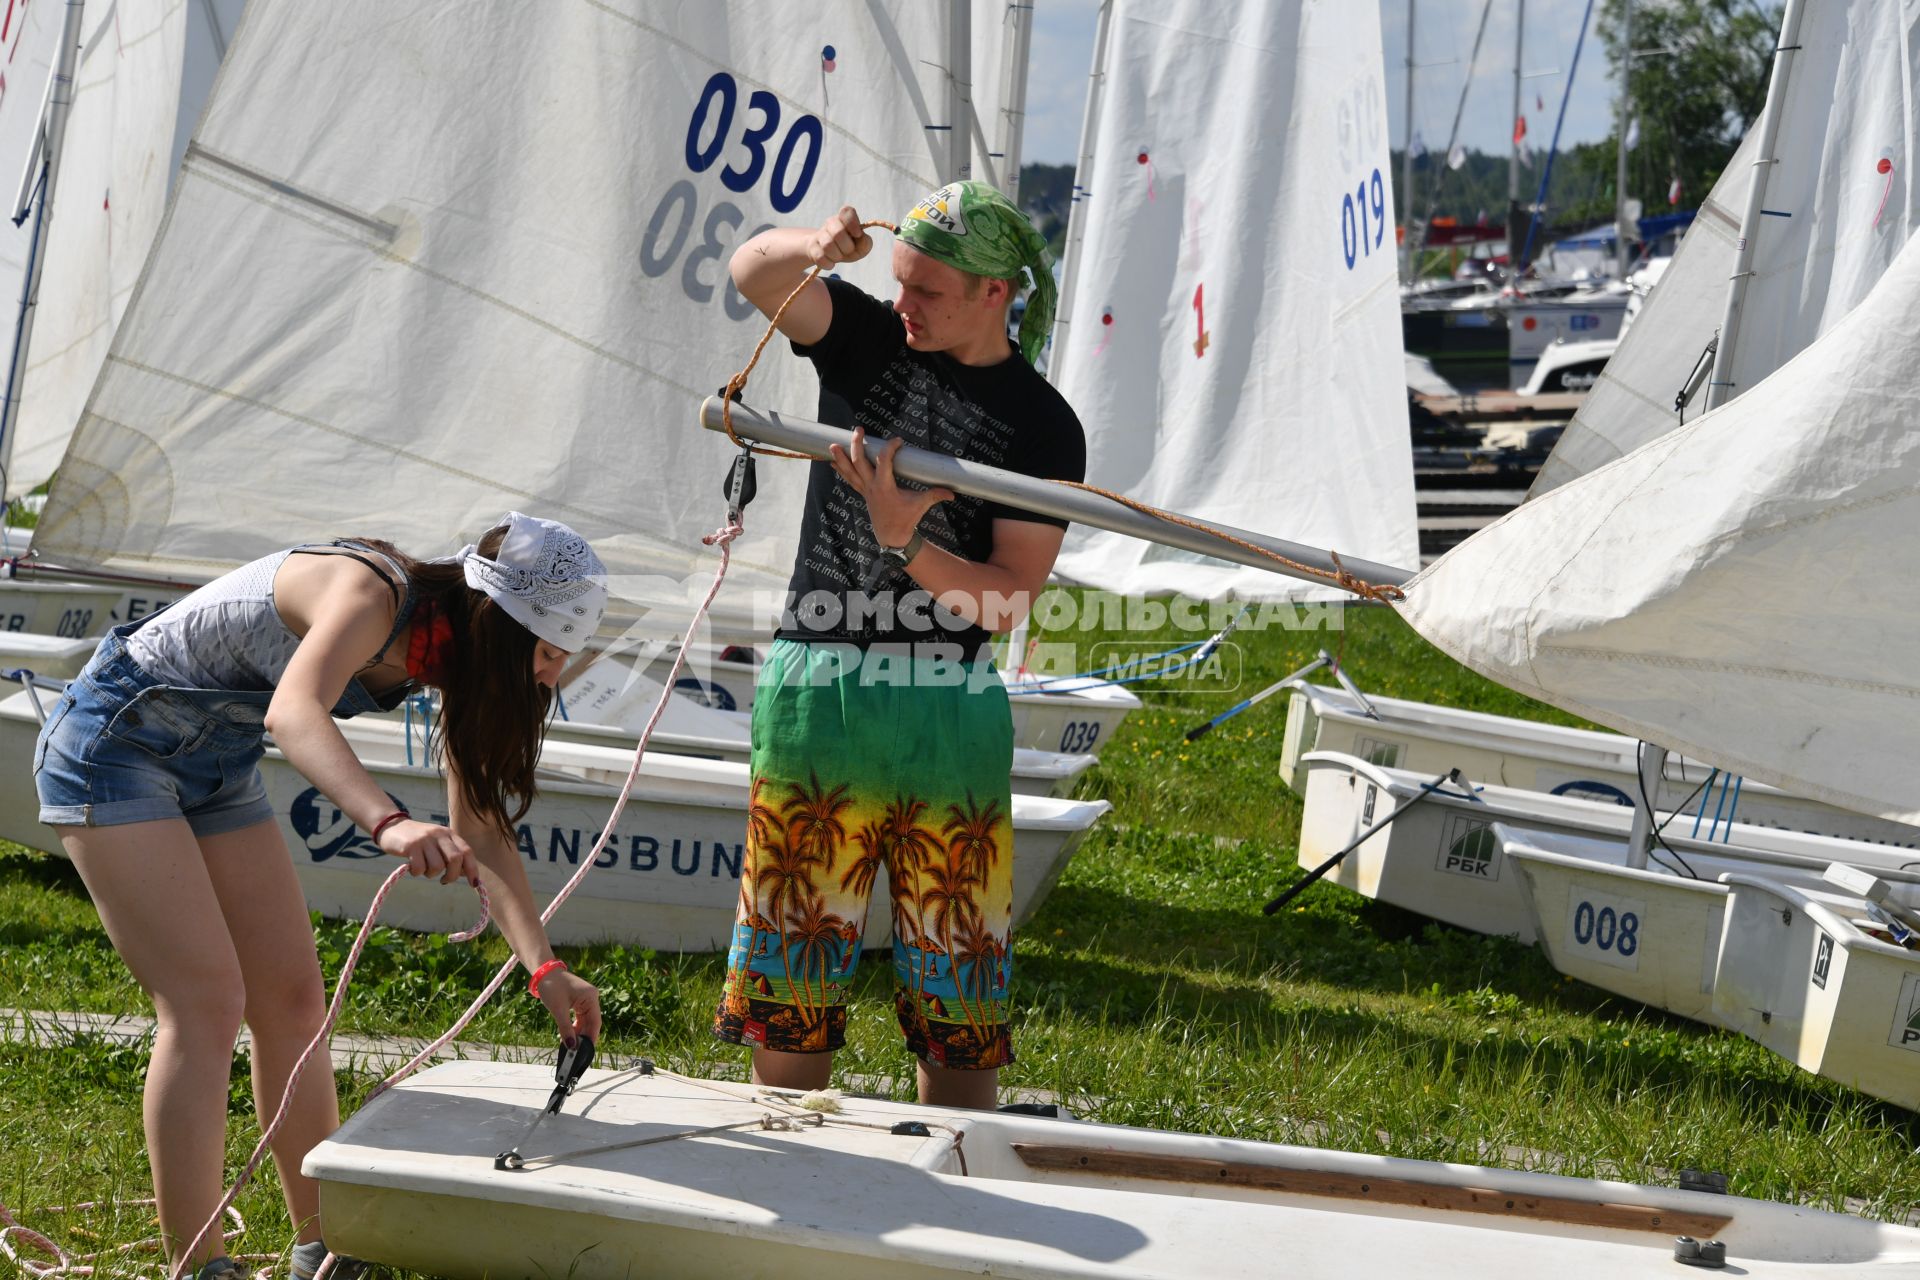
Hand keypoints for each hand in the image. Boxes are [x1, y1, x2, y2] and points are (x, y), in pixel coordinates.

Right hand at [376, 818, 477, 885]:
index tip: (473, 884)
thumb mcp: (438, 844)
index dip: (472, 869)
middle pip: (455, 859)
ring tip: (424, 869)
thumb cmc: (419, 841)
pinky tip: (412, 868)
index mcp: (450, 834)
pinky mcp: (411, 846)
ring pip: (437, 866)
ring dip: (431, 874)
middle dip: (452, 875)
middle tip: (444, 881)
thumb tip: (466, 874)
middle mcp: (440, 834)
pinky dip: (417, 873)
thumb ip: (451, 856)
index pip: (467, 852)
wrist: (392, 827)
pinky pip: (419, 868)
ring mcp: (425, 839)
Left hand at [534, 969, 602, 1044]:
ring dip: (578, 1032)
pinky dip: (575, 1026)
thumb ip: (566, 1028)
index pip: (595, 1022)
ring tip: (570, 1045)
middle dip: (583, 1037)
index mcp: (591, 997)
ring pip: (586, 1021)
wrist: (544, 973)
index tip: (584, 1052)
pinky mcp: (580, 1001)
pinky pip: (581, 1017)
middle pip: (592, 1022)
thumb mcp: (558, 1009)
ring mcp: (586, 999)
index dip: (591, 1038)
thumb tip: (571, 1046)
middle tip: (575, 1051)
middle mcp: (592, 998)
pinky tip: (568, 1035)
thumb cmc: (551, 986)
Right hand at [808, 206, 871, 268]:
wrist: (827, 255)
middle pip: (838, 232)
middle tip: (848, 251)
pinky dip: (828, 264)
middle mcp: (831, 223)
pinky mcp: (811, 247)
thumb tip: (863, 239)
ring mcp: (819, 234)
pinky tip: (831, 263)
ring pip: (828, 245)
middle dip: (847, 247)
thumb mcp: (860, 247)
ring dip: (837, 256)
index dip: (852, 223)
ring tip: (839, 257)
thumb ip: (866, 242)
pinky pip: (819, 257)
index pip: (847, 211)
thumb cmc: (846, 247)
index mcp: (844, 219)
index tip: (858, 234)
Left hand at [828, 428, 955, 547]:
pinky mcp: (863, 494)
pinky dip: (841, 470)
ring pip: (849, 471)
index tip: (898, 441)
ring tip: (832, 444)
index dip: (890, 447)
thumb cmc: (906, 520)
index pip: (884, 460)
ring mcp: (865, 491)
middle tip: (857, 430)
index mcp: (885, 487)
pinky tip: (832, 461)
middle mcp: (872, 487)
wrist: (892, 537)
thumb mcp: (921, 506)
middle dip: (856, 445)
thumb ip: (936, 495)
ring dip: (840, 458)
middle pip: (859, 462)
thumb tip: (953, 492)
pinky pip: (849, 479)